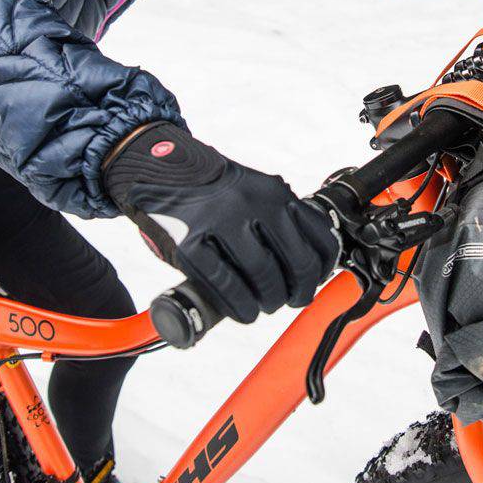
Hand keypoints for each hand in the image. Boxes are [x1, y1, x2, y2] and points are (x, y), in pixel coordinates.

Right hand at [103, 122, 338, 322]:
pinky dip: (240, 306)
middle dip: (300, 291)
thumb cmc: (213, 190)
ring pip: (264, 275)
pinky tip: (244, 313)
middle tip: (293, 300)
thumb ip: (278, 218)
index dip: (322, 269)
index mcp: (274, 193)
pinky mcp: (190, 244)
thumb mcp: (254, 190)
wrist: (160, 169)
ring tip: (266, 306)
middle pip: (296, 262)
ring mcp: (220, 223)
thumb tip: (308, 264)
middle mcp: (252, 205)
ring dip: (271, 301)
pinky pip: (225, 284)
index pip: (318, 237)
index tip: (316, 282)